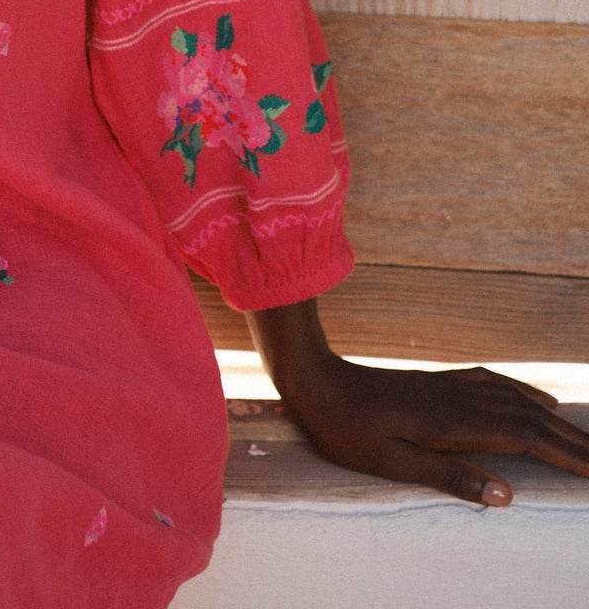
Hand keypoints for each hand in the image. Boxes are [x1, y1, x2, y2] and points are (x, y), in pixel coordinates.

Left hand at [247, 297, 588, 504]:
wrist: (316, 383)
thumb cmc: (349, 432)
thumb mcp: (393, 464)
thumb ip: (450, 476)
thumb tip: (507, 494)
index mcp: (452, 424)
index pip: (524, 438)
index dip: (563, 453)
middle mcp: (458, 399)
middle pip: (528, 418)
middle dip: (570, 439)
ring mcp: (449, 387)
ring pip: (515, 400)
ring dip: (553, 418)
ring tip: (583, 436)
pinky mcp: (438, 383)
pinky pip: (494, 384)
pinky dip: (523, 393)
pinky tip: (535, 400)